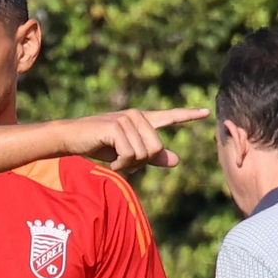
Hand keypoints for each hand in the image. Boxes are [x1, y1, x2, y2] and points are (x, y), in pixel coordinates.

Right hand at [64, 108, 209, 170]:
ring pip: (143, 154)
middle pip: (157, 148)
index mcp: (142, 120)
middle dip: (142, 162)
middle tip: (125, 163)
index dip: (188, 115)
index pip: (169, 116)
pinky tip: (112, 162)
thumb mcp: (129, 154)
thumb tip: (177, 160)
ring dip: (129, 165)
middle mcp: (137, 116)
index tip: (205, 112)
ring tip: (116, 160)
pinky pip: (130, 154)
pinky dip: (121, 165)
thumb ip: (153, 157)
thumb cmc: (99, 146)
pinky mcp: (116, 126)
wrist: (71, 138)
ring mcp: (126, 119)